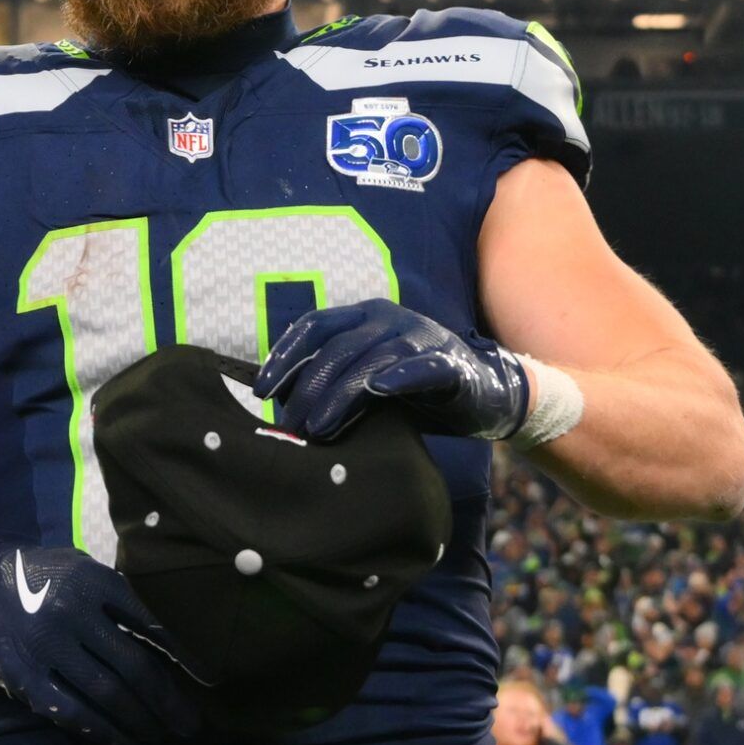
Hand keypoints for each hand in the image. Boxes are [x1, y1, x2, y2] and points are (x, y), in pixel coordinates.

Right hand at [0, 532, 204, 744]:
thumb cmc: (41, 574)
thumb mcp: (82, 567)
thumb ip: (117, 595)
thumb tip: (167, 637)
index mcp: (94, 581)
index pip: (152, 625)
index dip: (184, 658)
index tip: (208, 681)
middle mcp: (72, 612)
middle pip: (134, 667)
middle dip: (168, 702)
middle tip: (191, 725)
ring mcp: (46, 645)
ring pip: (107, 694)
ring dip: (139, 721)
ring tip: (159, 736)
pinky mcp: (23, 675)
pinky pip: (70, 711)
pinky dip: (100, 731)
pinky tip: (121, 743)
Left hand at [254, 298, 530, 441]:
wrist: (484, 393)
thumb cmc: (412, 390)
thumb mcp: (365, 382)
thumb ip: (330, 384)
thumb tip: (279, 405)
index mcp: (363, 317)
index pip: (313, 326)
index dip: (284, 356)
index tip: (259, 390)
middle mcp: (388, 318)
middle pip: (337, 348)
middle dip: (307, 388)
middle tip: (289, 425)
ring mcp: (421, 337)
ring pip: (372, 361)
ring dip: (341, 395)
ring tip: (317, 428)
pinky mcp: (450, 364)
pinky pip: (423, 367)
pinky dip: (400, 376)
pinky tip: (380, 390)